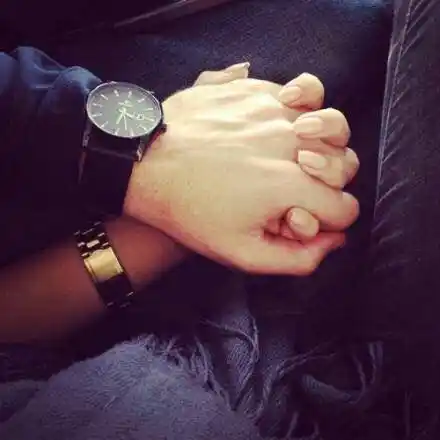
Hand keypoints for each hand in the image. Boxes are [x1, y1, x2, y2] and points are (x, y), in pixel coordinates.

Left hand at [124, 75, 357, 274]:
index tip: (302, 218)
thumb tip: (333, 241)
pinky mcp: (257, 91)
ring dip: (329, 139)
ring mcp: (277, 112)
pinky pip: (302, 92)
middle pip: (348, 164)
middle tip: (302, 187)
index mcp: (293, 186)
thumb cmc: (189, 211)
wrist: (146, 165)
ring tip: (305, 147)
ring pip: (335, 122)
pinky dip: (304, 104)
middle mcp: (295, 144)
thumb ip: (297, 259)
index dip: (330, 222)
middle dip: (332, 183)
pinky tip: (287, 115)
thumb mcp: (242, 254)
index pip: (345, 209)